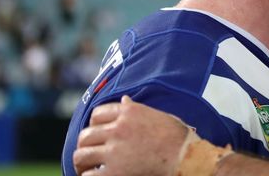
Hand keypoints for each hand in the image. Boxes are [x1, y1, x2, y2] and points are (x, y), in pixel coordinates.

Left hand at [73, 95, 189, 175]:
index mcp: (129, 113)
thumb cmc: (177, 137)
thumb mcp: (157, 115)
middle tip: (88, 155)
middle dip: (85, 146)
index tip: (98, 134)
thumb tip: (124, 100)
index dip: (94, 125)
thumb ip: (137, 109)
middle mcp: (118, 129)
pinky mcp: (115, 172)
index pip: (97, 114)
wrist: (187, 156)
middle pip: (86, 135)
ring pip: (81, 155)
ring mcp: (115, 151)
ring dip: (82, 163)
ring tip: (87, 168)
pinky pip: (89, 175)